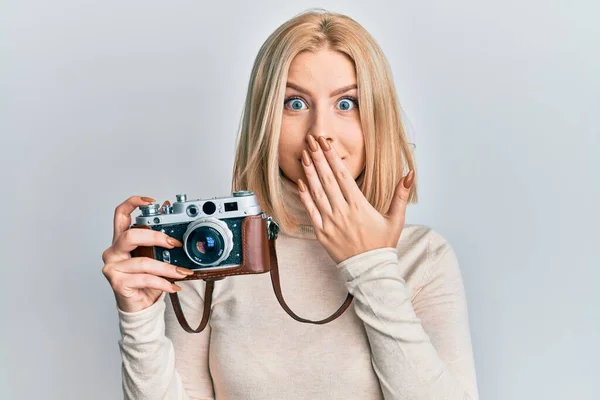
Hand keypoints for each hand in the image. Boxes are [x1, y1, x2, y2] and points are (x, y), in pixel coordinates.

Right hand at [101, 196, 194, 312]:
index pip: (120, 214)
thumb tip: (172, 219)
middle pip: (131, 236)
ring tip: (182, 272)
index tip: (152, 201)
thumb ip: (159, 239)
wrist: (139, 306)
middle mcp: (113, 251)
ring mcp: (112, 267)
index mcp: (121, 240)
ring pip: (143, 262)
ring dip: (167, 268)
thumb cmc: (145, 280)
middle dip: (157, 237)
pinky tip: (173, 286)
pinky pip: (144, 279)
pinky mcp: (117, 282)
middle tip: (175, 244)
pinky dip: (163, 282)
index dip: (133, 203)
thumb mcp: (155, 257)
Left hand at [296, 134, 414, 263]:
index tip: (324, 143)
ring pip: (317, 192)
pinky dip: (305, 196)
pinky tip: (301, 182)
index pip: (342, 175)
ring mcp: (330, 222)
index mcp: (359, 205)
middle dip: (317, 158)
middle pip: (327, 179)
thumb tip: (410, 174)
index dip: (332, 157)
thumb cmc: (383, 243)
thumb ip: (401, 195)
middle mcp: (343, 211)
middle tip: (310, 141)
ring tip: (303, 155)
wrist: (370, 270)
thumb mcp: (396, 219)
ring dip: (309, 172)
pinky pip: (310, 210)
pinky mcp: (321, 232)